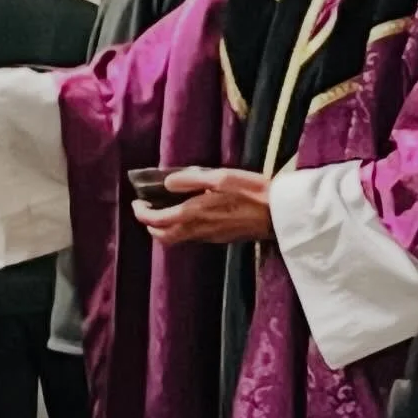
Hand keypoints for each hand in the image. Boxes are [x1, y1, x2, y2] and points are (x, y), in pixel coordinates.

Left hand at [133, 167, 272, 246]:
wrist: (280, 214)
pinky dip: (180, 229)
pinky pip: (191, 238)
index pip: (157, 220)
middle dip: (149, 224)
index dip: (142, 213)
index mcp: (195, 213)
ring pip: (177, 240)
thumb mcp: (222, 177)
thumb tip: (167, 183)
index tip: (137, 201)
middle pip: (163, 236)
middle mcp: (198, 229)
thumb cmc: (253, 191)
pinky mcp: (220, 238)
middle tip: (147, 207)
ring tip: (164, 210)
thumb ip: (192, 179)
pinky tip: (188, 214)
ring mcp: (210, 237)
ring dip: (164, 228)